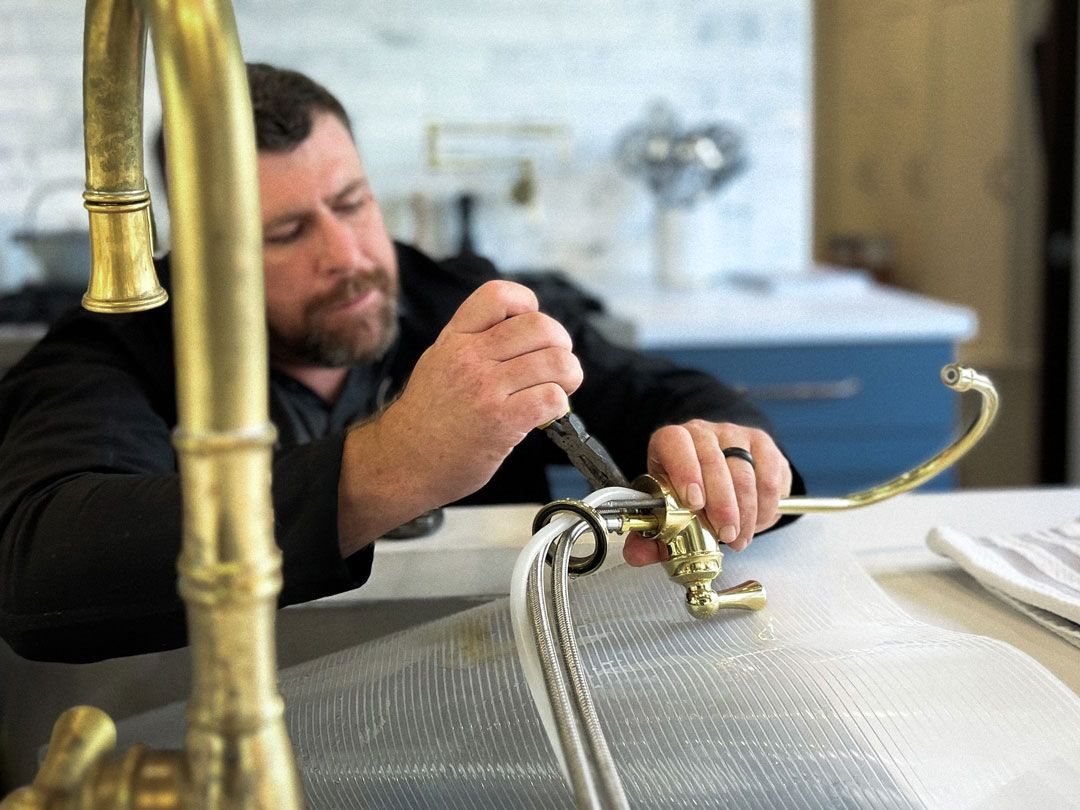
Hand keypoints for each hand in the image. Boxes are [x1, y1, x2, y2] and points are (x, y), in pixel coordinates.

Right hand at [337, 280, 582, 553]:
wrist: (403, 461)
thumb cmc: (425, 417)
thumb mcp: (438, 362)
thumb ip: (473, 342)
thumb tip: (522, 334)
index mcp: (454, 338)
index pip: (499, 295)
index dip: (527, 304)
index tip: (531, 325)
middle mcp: (470, 357)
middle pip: (540, 326)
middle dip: (561, 343)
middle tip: (556, 363)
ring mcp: (485, 389)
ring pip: (556, 361)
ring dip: (568, 375)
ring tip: (560, 387)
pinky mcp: (502, 422)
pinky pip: (552, 398)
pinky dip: (560, 405)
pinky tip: (547, 413)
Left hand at [623, 421, 792, 565]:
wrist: (717, 470)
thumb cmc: (688, 491)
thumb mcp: (666, 509)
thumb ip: (650, 536)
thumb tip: (636, 555)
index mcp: (671, 441)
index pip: (675, 442)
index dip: (685, 470)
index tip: (693, 502)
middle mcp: (702, 432)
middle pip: (713, 461)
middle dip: (721, 504)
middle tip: (725, 534)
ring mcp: (735, 435)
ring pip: (744, 471)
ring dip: (745, 511)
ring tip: (739, 537)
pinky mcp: (762, 445)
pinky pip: (769, 477)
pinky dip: (765, 506)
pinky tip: (756, 522)